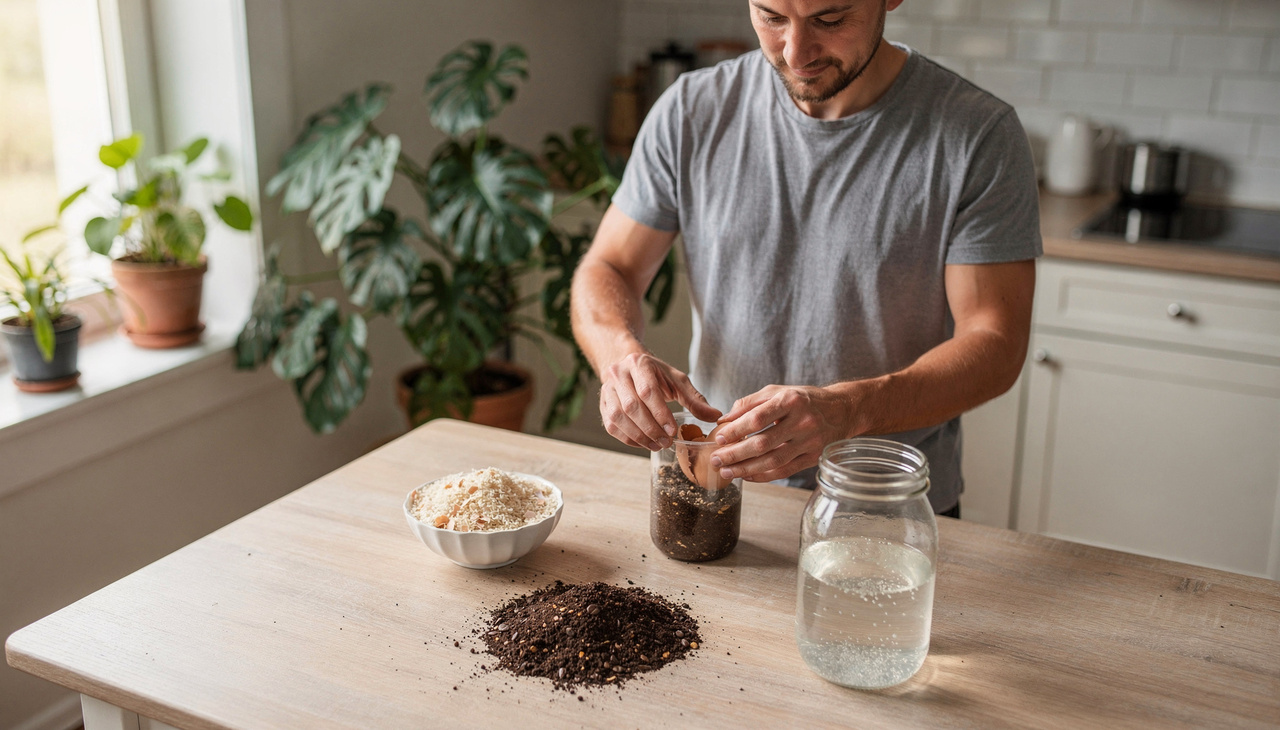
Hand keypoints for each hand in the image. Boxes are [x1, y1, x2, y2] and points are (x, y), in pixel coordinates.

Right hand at [599, 352, 721, 450]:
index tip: (672, 431)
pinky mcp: (602, 405)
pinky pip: (612, 426)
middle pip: (631, 406)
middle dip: (650, 428)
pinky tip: (644, 444)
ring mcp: (607, 390)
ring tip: (656, 446)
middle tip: (666, 442)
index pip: (647, 391)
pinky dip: (628, 439)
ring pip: (618, 418)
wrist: (629, 367)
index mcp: (639, 363)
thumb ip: (695, 399)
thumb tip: (715, 416)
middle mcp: (618, 374)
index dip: (660, 414)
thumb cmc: (657, 375)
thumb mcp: (677, 381)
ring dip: (638, 436)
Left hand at [708, 384, 854, 482]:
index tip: (720, 438)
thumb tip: (723, 421)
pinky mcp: (813, 458)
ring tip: (727, 472)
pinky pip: (784, 471)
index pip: (758, 418)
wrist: (842, 410)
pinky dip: (763, 476)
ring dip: (746, 469)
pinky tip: (747, 476)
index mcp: (791, 401)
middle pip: (763, 443)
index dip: (737, 430)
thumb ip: (749, 404)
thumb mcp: (777, 391)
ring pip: (773, 461)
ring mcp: (810, 442)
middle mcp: (803, 422)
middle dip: (736, 454)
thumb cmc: (804, 399)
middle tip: (716, 460)